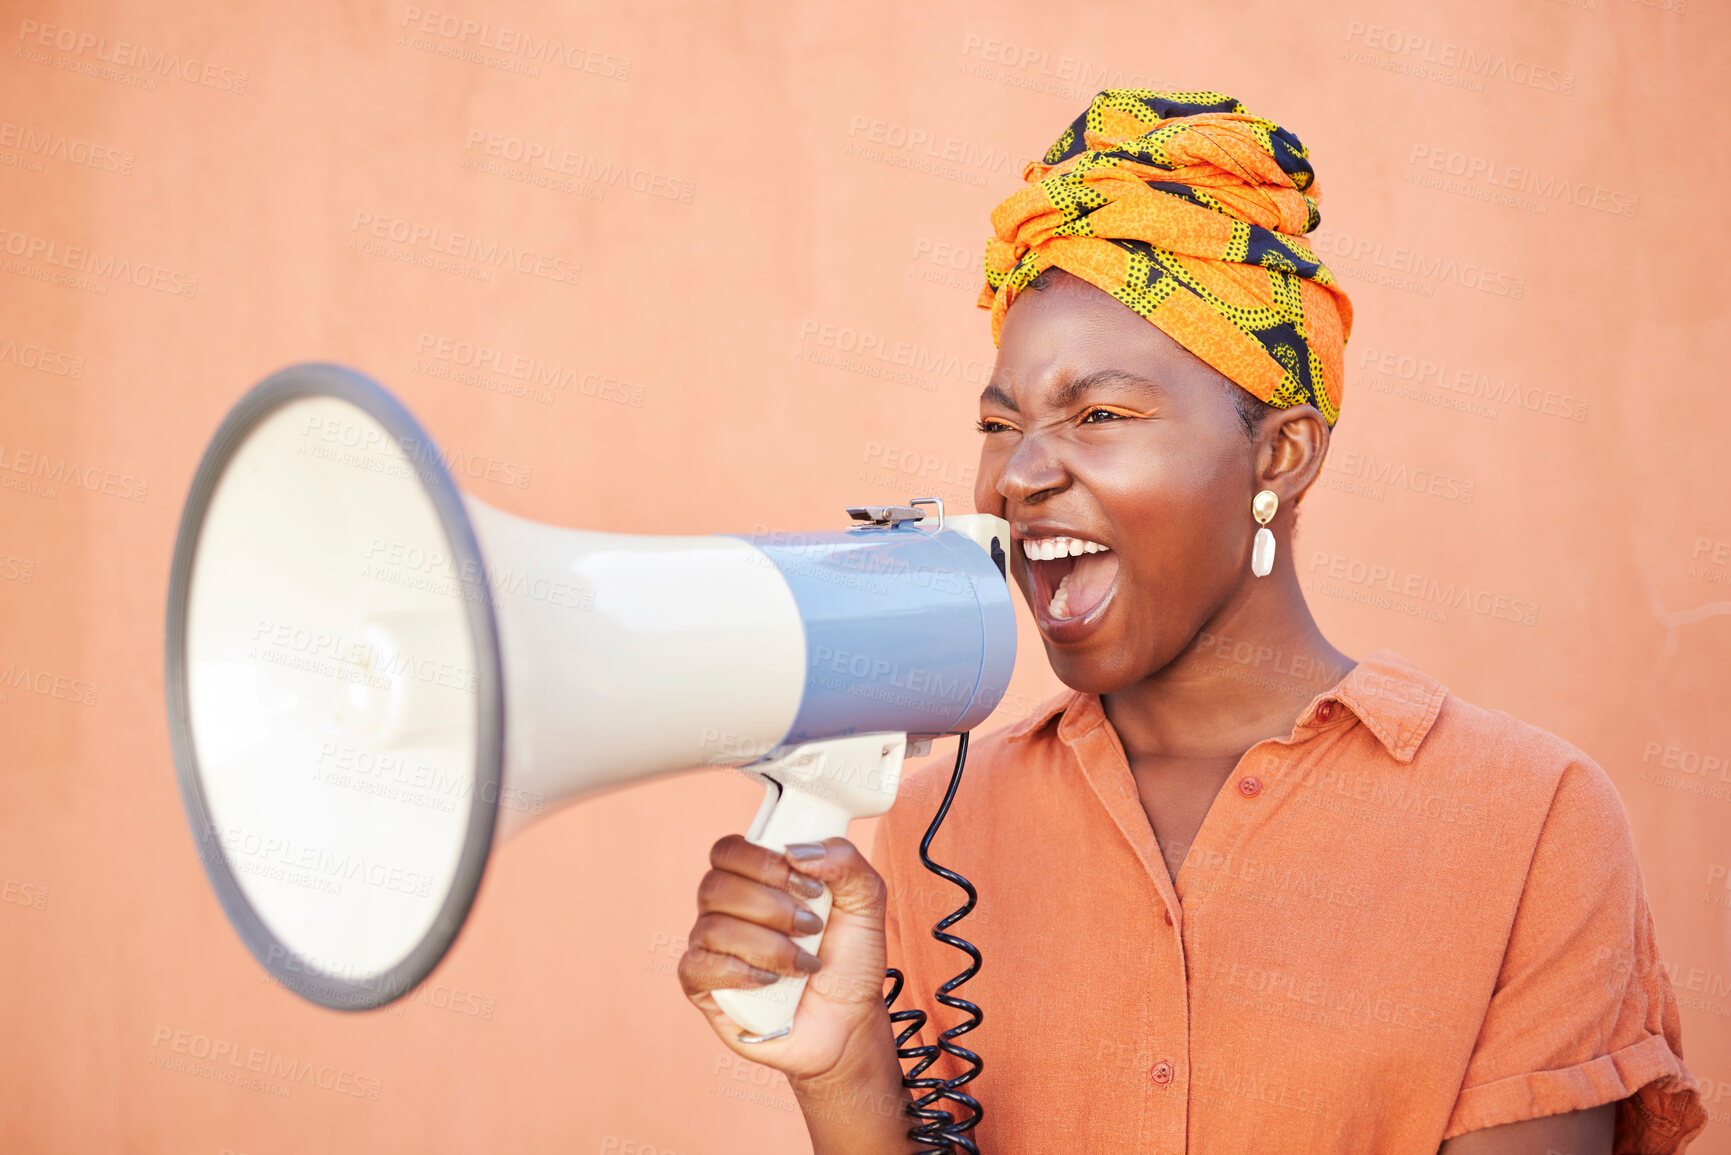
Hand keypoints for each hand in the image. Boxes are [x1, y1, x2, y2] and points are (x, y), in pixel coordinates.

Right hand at [679, 835, 895, 1081]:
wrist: (851, 1022)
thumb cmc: (851, 959)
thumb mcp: (866, 902)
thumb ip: (845, 860)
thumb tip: (797, 849)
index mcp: (755, 880)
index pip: (728, 851)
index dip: (762, 862)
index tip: (809, 886)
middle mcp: (726, 910)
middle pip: (715, 885)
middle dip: (771, 906)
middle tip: (812, 927)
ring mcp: (711, 948)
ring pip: (712, 927)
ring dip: (768, 945)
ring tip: (805, 963)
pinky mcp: (704, 988)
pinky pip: (697, 967)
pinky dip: (738, 972)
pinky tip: (771, 982)